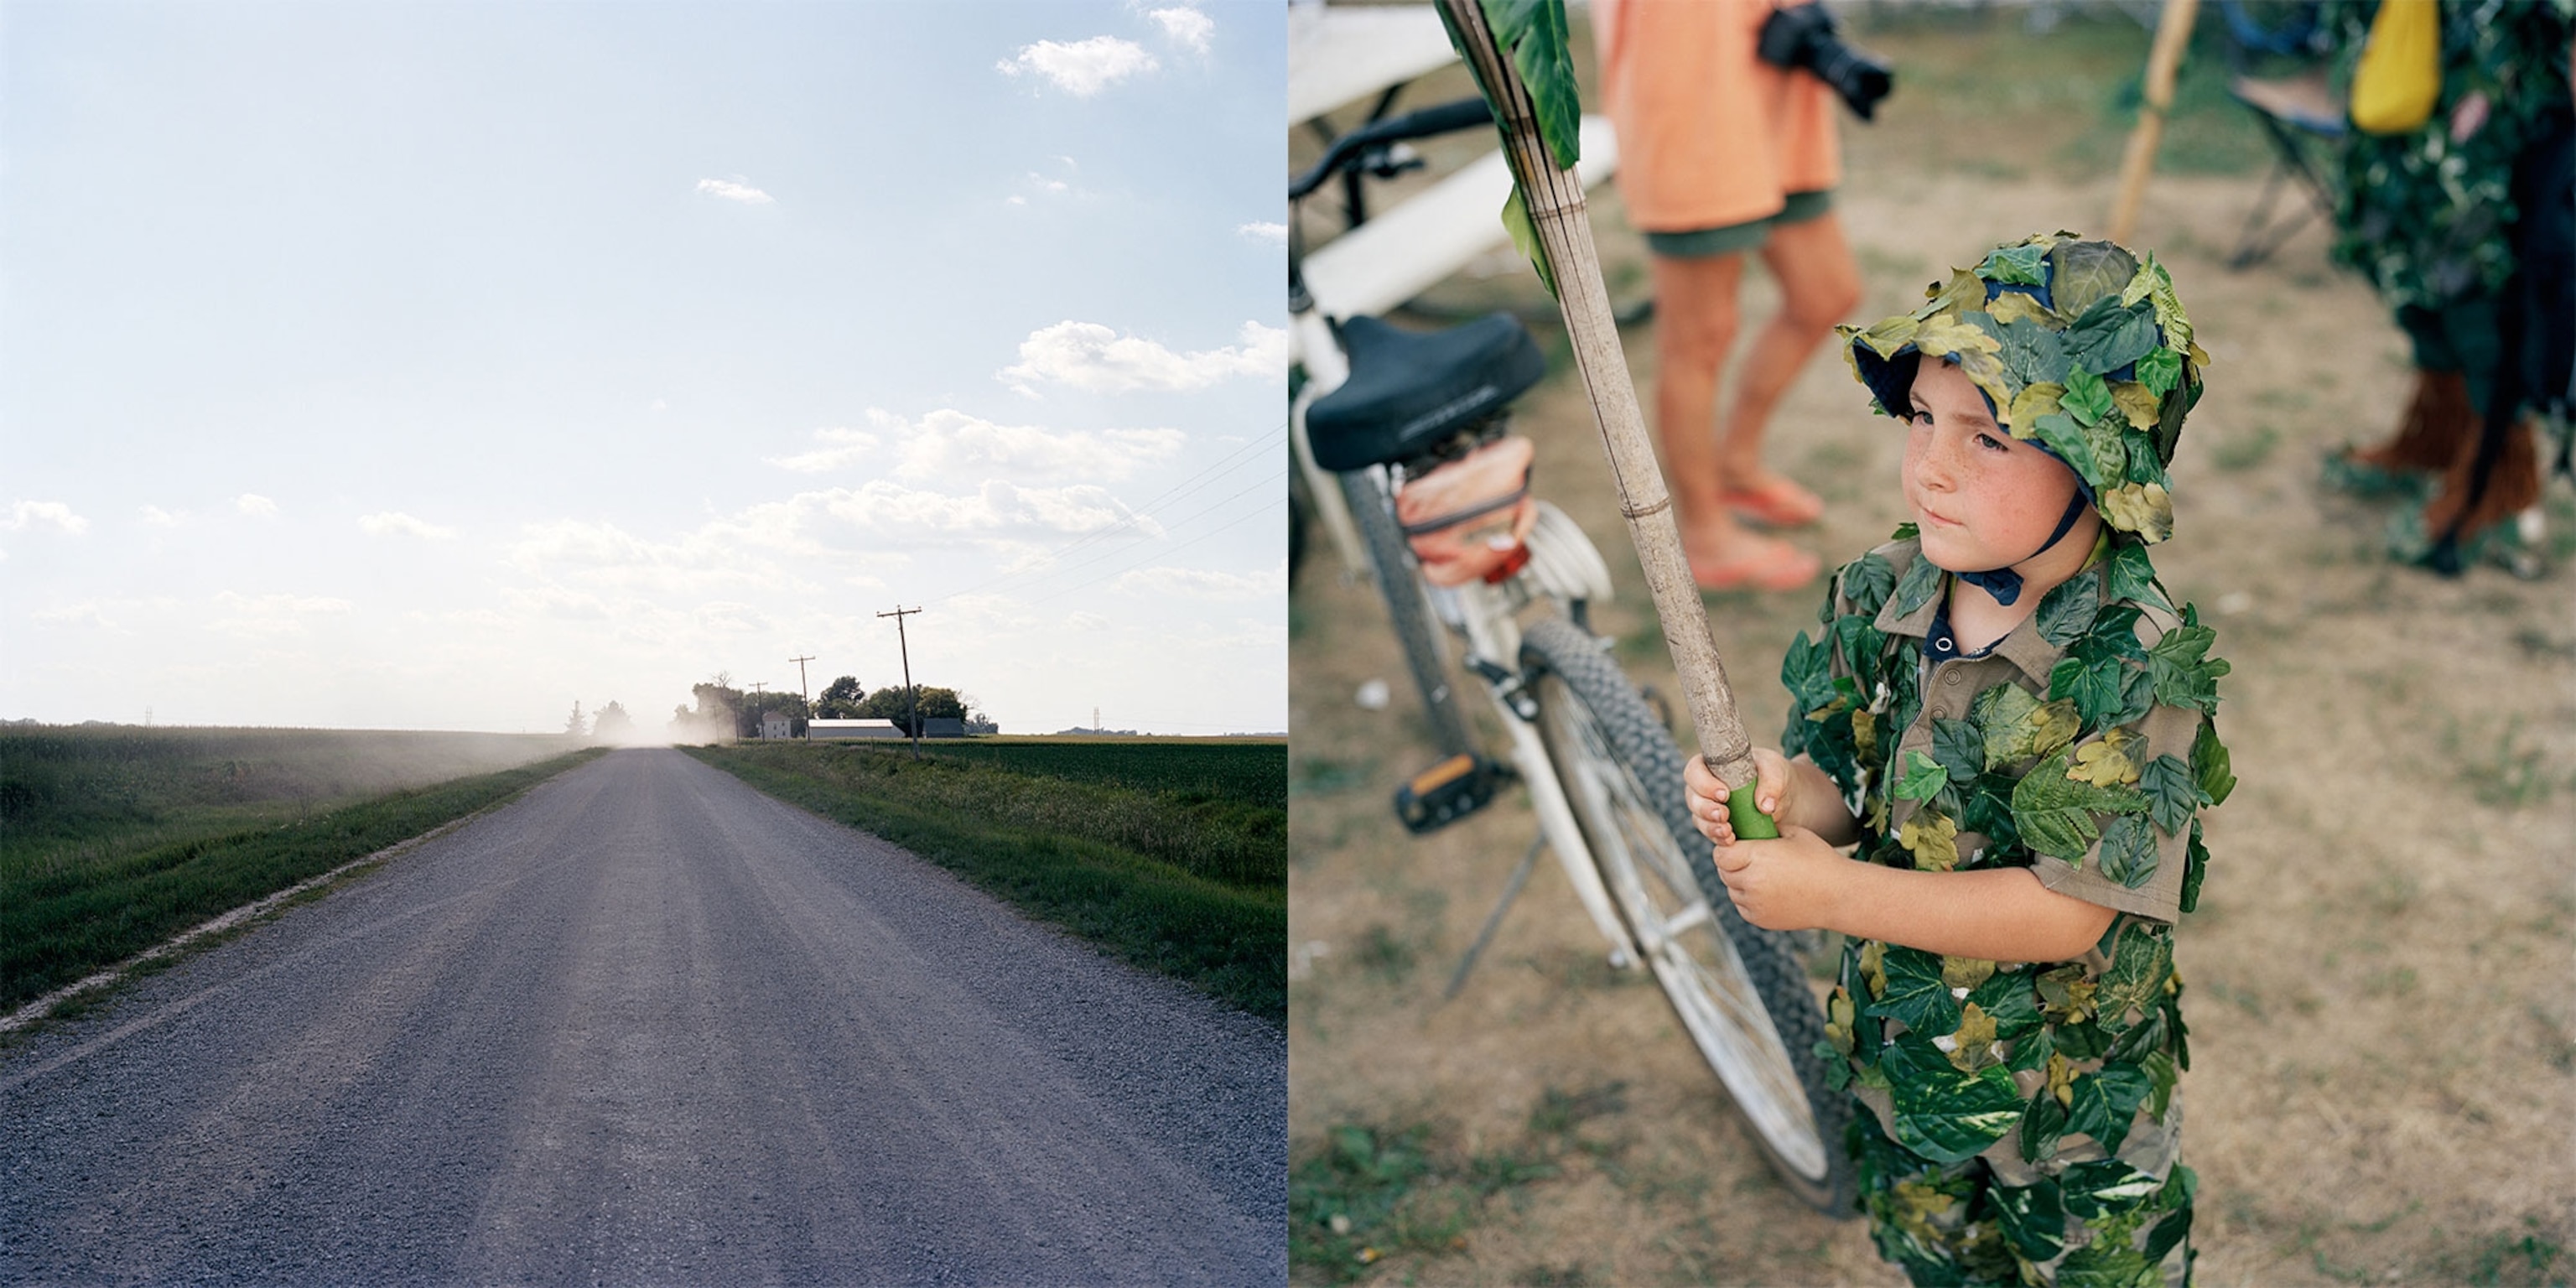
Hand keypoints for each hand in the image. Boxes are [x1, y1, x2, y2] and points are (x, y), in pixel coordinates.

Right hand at [1682, 746, 1796, 843]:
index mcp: (1712, 765)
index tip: (1724, 794)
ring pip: (1698, 819)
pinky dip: (1719, 838)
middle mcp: (1704, 787)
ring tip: (1728, 832)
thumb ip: (1771, 783)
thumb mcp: (1776, 770)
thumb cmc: (1773, 774)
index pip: (1694, 771)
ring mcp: (1708, 808)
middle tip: (1724, 815)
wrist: (1783, 796)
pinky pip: (1711, 834)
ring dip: (1711, 827)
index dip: (1703, 783)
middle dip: (1706, 809)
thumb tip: (1765, 806)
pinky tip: (1730, 840)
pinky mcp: (1717, 826)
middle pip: (1693, 798)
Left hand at [1709, 825, 1846, 931]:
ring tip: (1765, 876)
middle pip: (1724, 871)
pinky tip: (1770, 891)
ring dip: (1741, 882)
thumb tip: (1745, 828)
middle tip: (1752, 860)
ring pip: (1731, 890)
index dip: (1728, 848)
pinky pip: (1742, 905)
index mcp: (1757, 856)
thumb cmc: (1819, 860)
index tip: (1739, 846)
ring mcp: (1754, 904)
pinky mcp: (1759, 919)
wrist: (1839, 895)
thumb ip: (1764, 831)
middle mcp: (1751, 882)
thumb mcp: (1792, 833)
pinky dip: (1749, 899)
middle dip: (1734, 864)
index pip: (1721, 853)